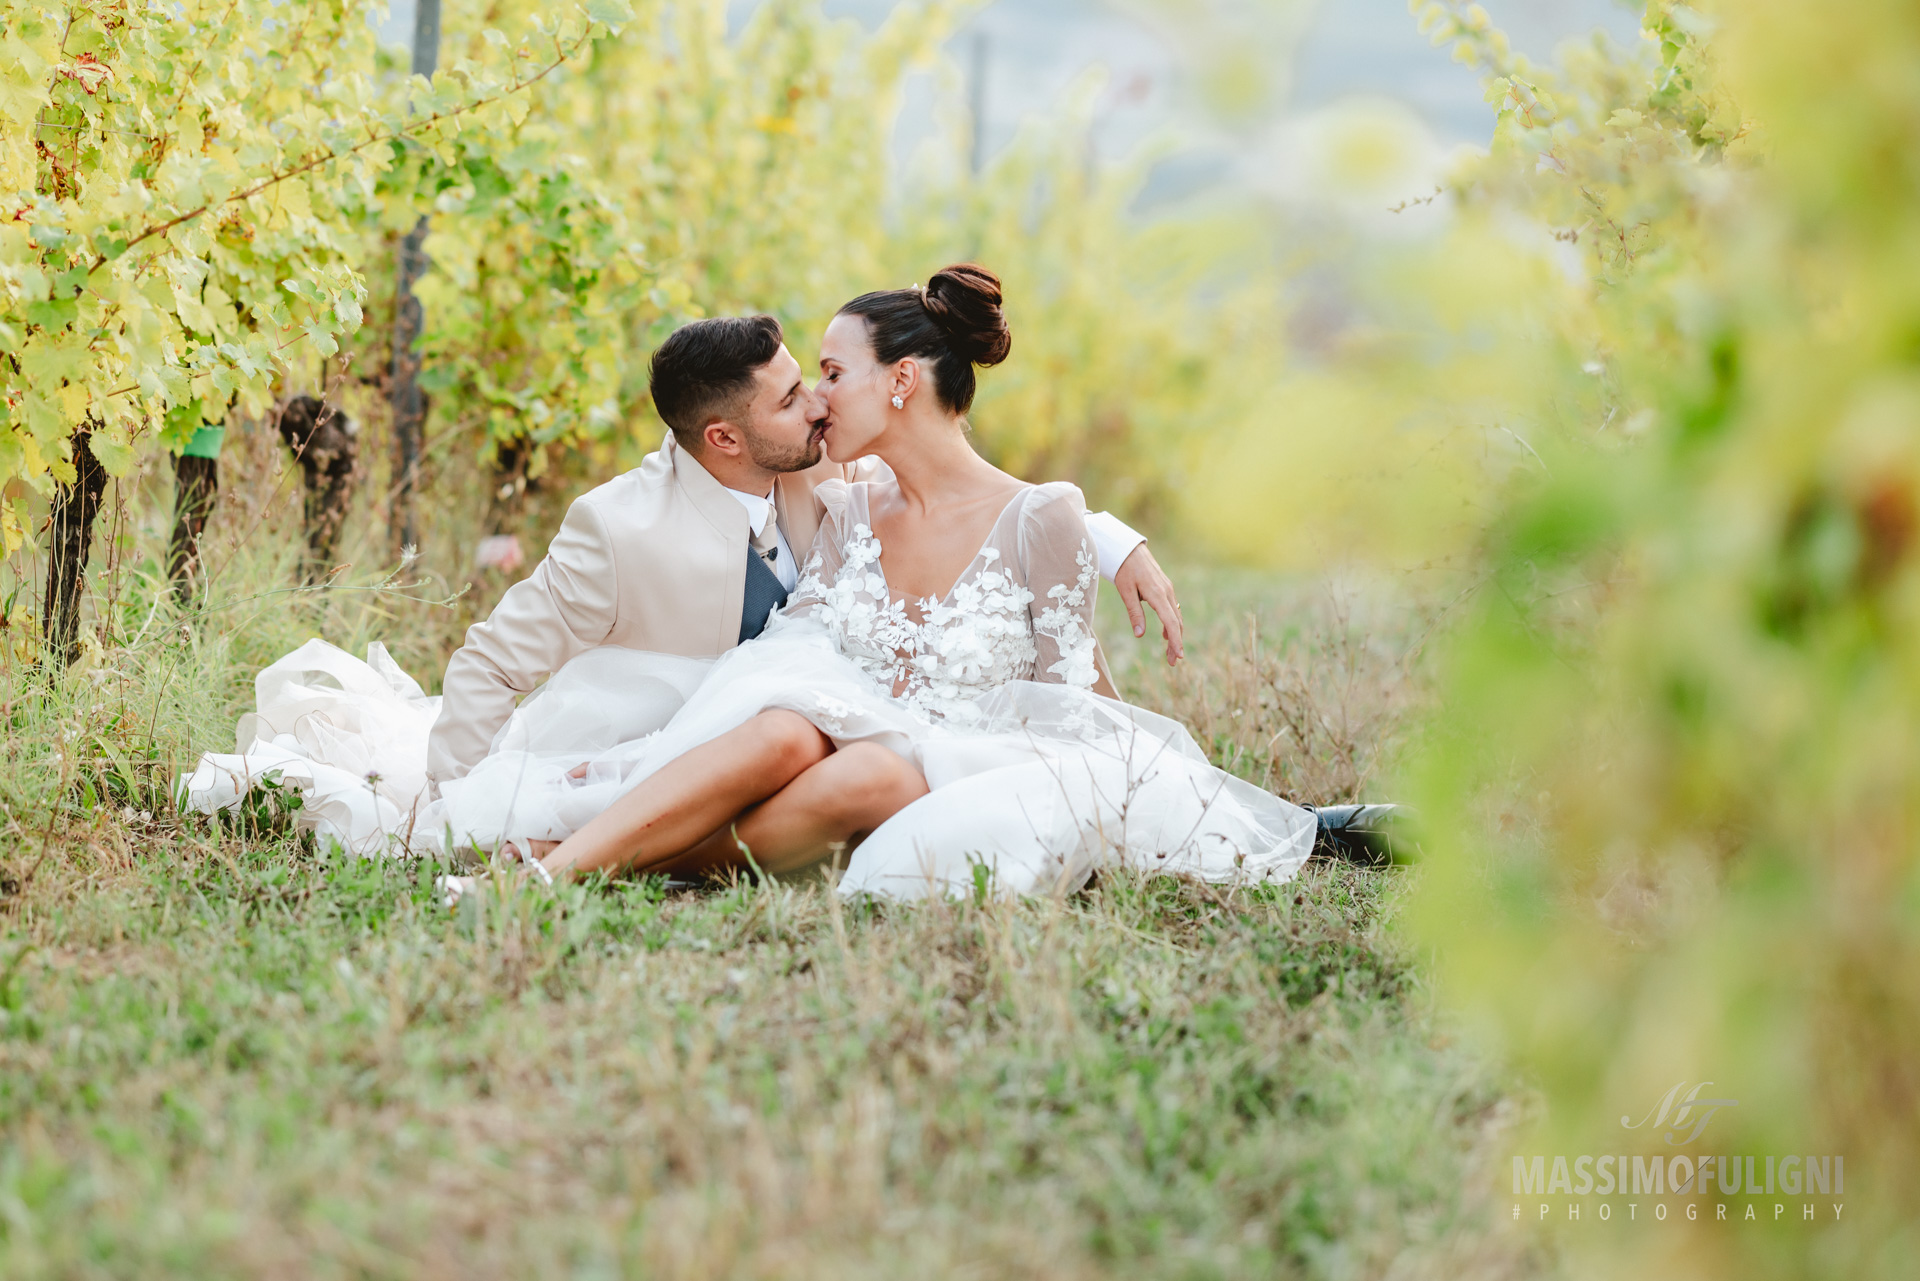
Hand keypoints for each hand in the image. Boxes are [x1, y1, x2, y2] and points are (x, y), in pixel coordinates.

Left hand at [1113, 543, 1183, 664]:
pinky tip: (1166, 634)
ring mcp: (1167, 589)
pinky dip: (1172, 623)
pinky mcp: (1165, 587)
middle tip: (1172, 662)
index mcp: (1158, 594)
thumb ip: (1134, 613)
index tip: (1178, 656)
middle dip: (1176, 643)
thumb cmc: (1123, 569)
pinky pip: (1172, 609)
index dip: (1175, 640)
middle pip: (1176, 622)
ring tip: (1170, 652)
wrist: (1128, 547)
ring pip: (1176, 616)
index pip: (1171, 622)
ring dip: (1174, 635)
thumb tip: (1139, 635)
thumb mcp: (1125, 592)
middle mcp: (1167, 592)